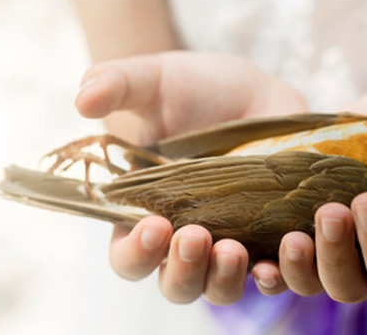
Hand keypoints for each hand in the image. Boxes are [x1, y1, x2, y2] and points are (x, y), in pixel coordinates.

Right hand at [75, 51, 307, 303]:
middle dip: (183, 270)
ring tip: (235, 250)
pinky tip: (283, 252)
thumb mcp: (150, 80)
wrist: (249, 89)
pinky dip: (278, 273)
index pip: (129, 257)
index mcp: (143, 215)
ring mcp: (230, 240)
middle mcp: (184, 238)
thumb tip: (83, 100)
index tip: (154, 226)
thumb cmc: (189, 89)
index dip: (137, 253)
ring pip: (222, 287)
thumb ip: (115, 84)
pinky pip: (275, 272)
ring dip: (226, 277)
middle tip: (197, 236)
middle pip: (177, 284)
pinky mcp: (271, 235)